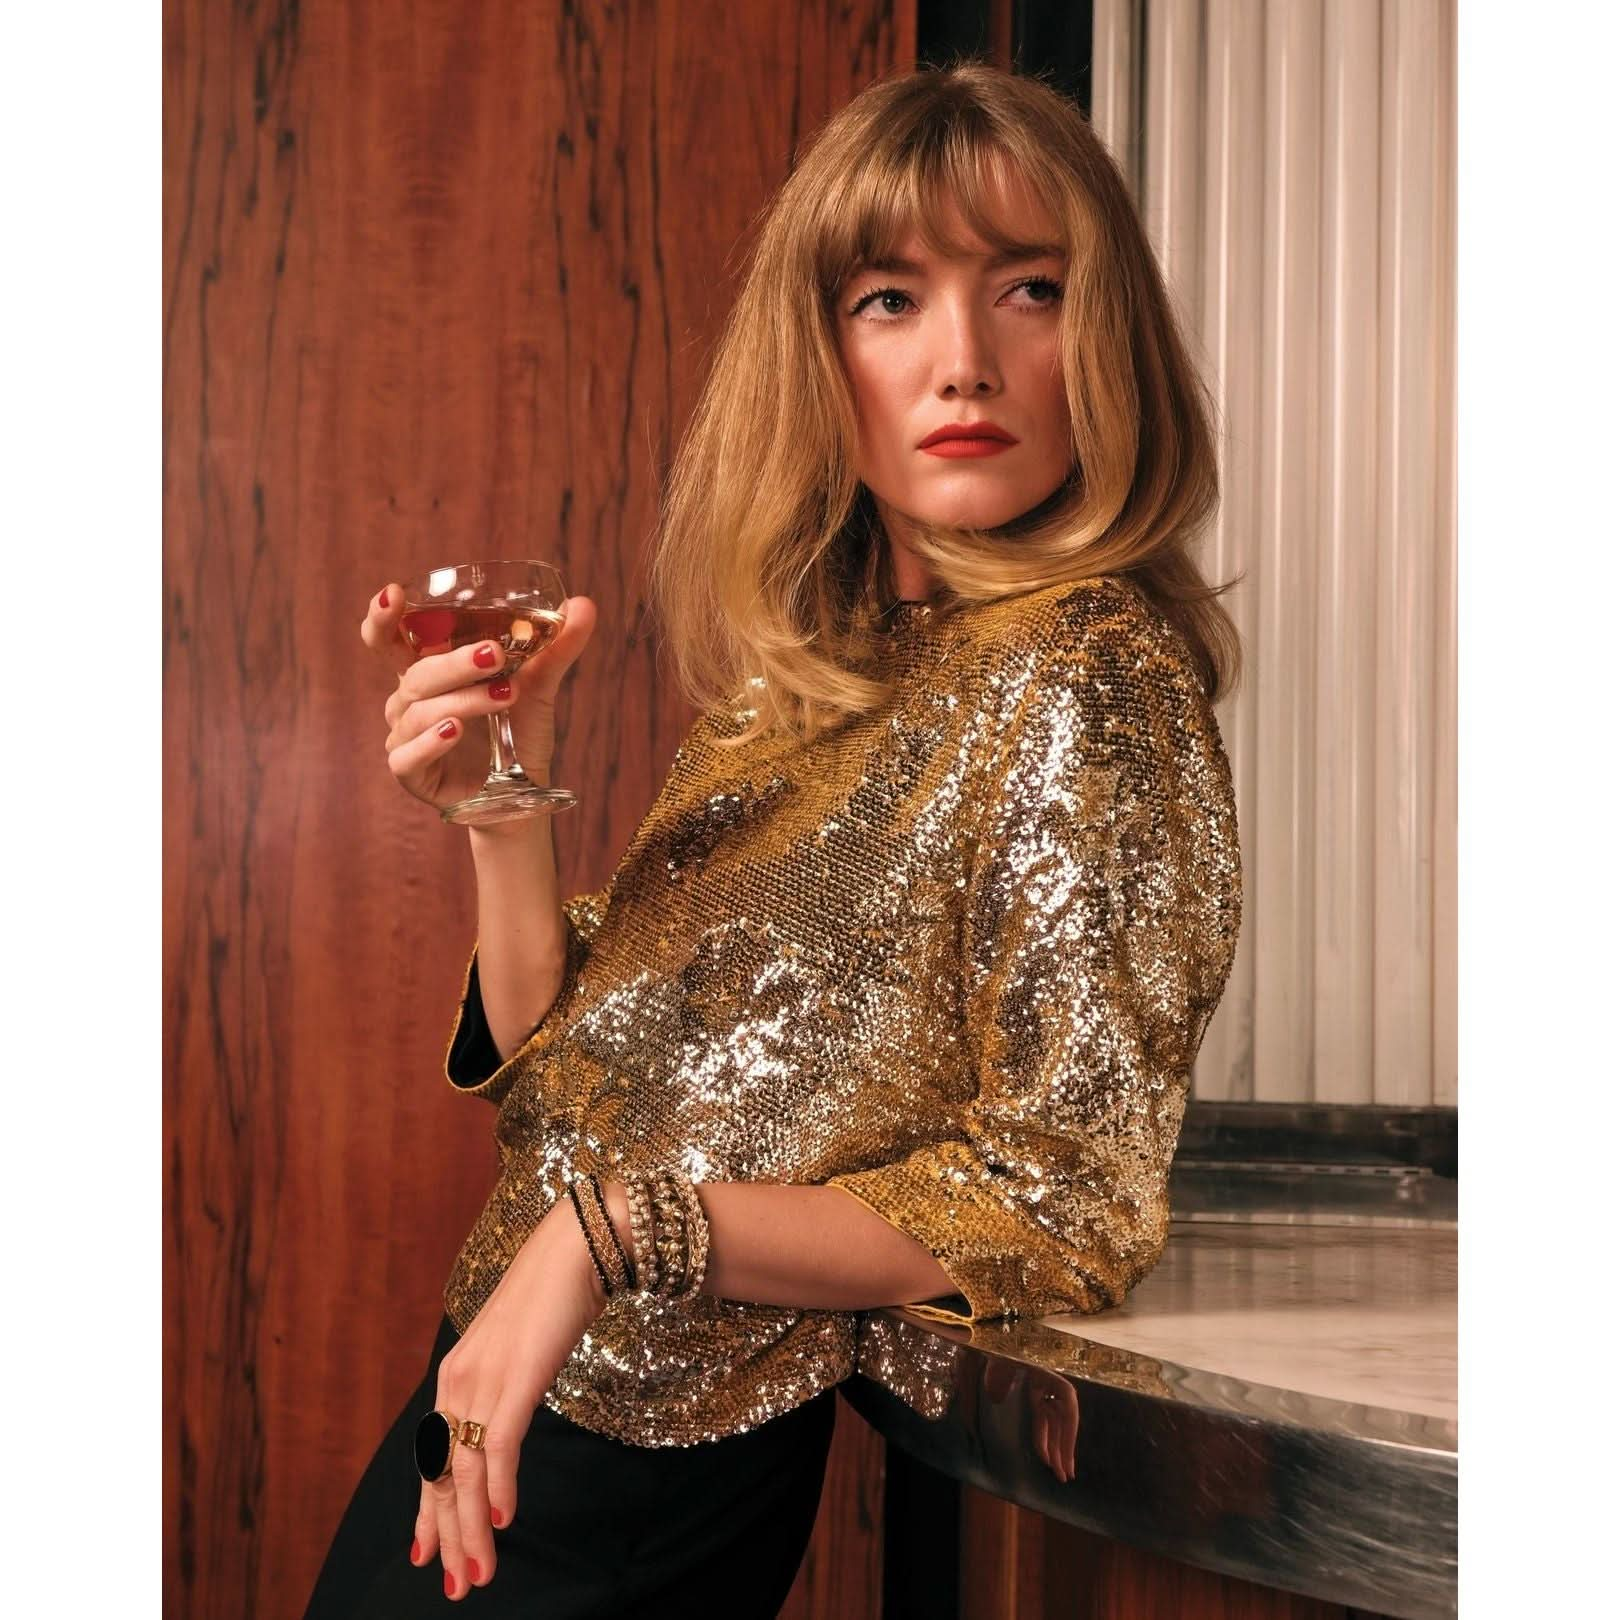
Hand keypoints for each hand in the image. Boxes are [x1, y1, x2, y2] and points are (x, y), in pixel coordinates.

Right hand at [360, 584, 597, 816]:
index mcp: (427, 671)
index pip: (390, 638)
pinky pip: (409, 755)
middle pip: (416, 673)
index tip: (395, 593)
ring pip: (420, 711)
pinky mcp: (411, 773)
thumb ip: (555, 647)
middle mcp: (409, 700)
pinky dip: (431, 742)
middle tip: (494, 654)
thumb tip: (584, 604)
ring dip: (463, 700)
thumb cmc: (516, 729)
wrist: (522, 787)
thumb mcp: (537, 685)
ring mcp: (405, 736)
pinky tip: (454, 730)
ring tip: (503, 695)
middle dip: (454, 662)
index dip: (384, 616)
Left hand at [409, 1197, 605, 1598]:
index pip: (433, 1458)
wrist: (577, 1245)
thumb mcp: (519, 1350)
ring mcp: (484, 1377)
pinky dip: (497, 1489)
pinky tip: (502, 1522)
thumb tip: (505, 1424)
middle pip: (441, 1474)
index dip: (428, 1512)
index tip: (426, 1556)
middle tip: (457, 1584)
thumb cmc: (554, 1295)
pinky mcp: (515, 1377)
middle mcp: (459, 1379)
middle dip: (446, 1536)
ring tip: (478, 1572)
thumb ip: (505, 1387)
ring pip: (464, 1471)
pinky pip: (498, 1446)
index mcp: (456, 1375)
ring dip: (470, 1529)